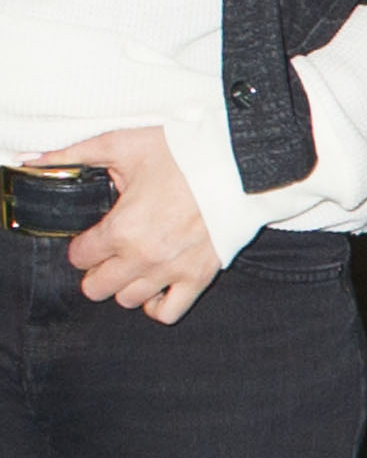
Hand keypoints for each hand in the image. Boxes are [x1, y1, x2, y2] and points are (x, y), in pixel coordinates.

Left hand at [36, 129, 221, 323]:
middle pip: (97, 287)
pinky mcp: (198, 277)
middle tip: (107, 254)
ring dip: (124, 285)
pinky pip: (167, 312)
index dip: (81, 246)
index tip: (90, 237)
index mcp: (121, 228)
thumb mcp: (122, 145)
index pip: (80, 257)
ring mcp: (171, 271)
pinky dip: (155, 306)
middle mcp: (143, 257)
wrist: (237, 164)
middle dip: (97, 270)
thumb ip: (75, 155)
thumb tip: (37, 160)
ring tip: (132, 266)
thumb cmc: (183, 153)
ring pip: (127, 301)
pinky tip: (154, 287)